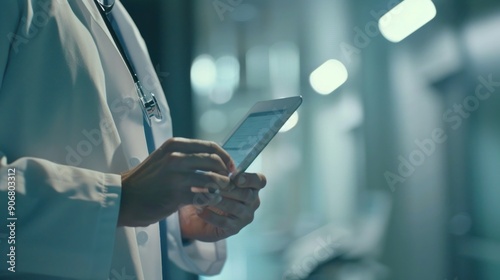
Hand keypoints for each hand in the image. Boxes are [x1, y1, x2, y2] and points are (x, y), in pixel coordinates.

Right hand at [118, 138, 233, 226]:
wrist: (124, 198)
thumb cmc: (147, 180)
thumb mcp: (164, 158)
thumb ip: (185, 155)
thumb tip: (214, 158)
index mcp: (175, 145)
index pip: (210, 146)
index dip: (225, 156)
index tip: (230, 167)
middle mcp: (176, 157)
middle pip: (214, 161)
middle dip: (225, 172)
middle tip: (227, 181)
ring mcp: (176, 176)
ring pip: (212, 178)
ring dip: (221, 186)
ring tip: (220, 192)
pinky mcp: (176, 195)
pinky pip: (204, 196)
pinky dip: (212, 199)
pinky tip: (210, 201)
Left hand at [179, 172, 265, 241]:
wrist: (195, 214)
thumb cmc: (209, 191)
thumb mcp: (215, 179)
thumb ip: (221, 173)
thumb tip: (220, 168)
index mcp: (251, 186)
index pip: (260, 181)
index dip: (250, 179)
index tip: (234, 177)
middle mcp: (252, 202)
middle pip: (247, 194)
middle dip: (227, 189)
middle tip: (210, 185)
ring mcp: (245, 216)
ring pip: (235, 208)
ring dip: (218, 201)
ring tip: (202, 196)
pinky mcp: (234, 229)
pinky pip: (224, 222)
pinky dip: (210, 215)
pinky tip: (199, 209)